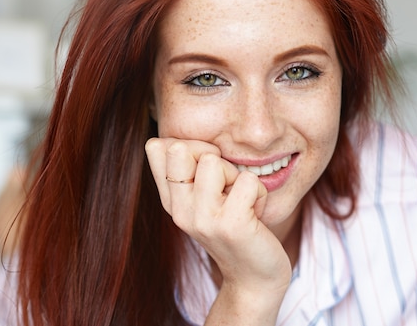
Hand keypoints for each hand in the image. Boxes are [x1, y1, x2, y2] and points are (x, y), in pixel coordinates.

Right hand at [145, 138, 291, 316]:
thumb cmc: (236, 227)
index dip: (189, 146)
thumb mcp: (205, 199)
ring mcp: (202, 219)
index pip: (156, 147)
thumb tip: (180, 140)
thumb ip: (190, 171)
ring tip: (241, 201)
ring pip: (213, 161)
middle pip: (180, 147)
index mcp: (171, 201)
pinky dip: (260, 193)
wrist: (254, 277)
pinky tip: (255, 214)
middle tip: (227, 186)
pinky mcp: (231, 225)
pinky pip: (247, 180)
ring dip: (237, 176)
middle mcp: (179, 210)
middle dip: (212, 157)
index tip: (207, 171)